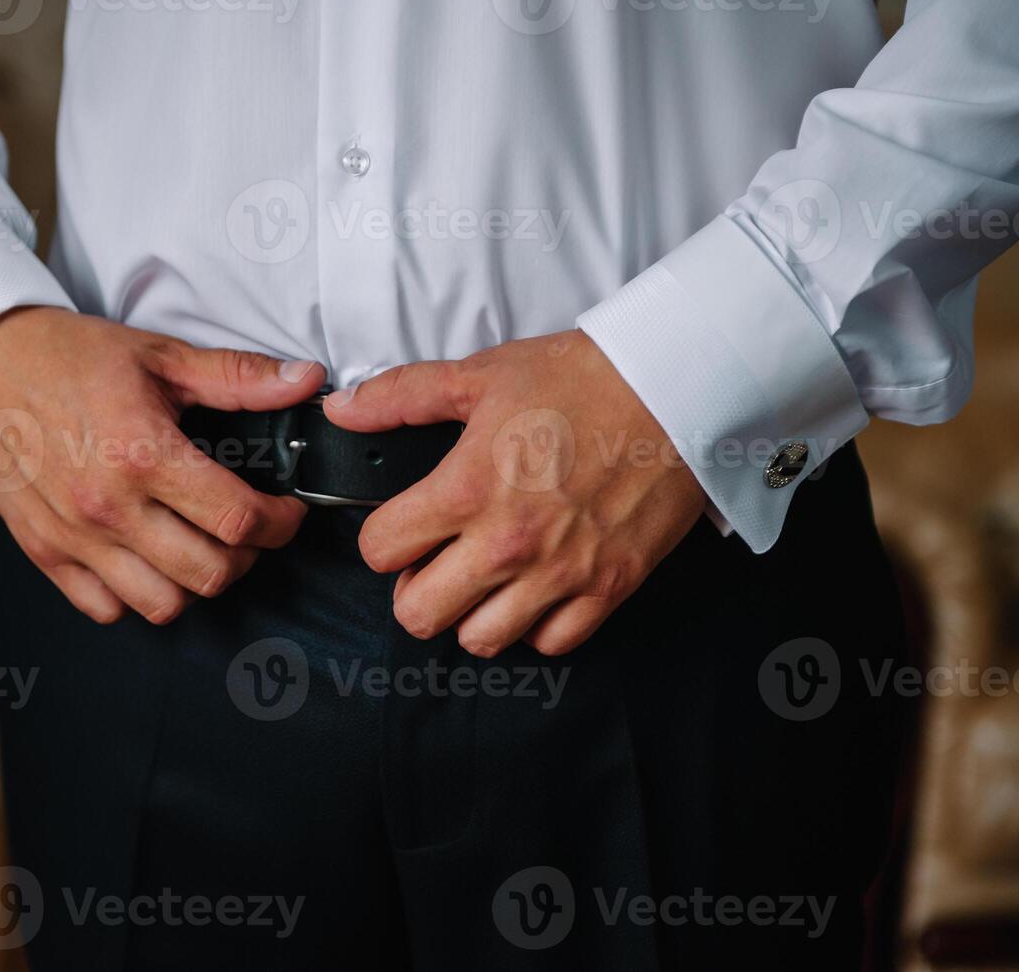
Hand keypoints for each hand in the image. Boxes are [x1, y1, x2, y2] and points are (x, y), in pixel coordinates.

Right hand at [0, 306, 324, 623]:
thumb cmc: (72, 357)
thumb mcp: (162, 357)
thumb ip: (239, 377)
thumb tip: (305, 382)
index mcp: (142, 454)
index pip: (238, 520)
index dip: (281, 523)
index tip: (286, 511)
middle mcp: (107, 506)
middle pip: (209, 574)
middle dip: (247, 556)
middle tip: (249, 528)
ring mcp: (73, 537)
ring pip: (163, 604)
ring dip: (196, 582)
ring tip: (201, 545)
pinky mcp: (44, 552)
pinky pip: (107, 608)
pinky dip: (137, 595)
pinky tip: (149, 558)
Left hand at [323, 330, 705, 657]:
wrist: (675, 388)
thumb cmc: (583, 379)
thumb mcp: (481, 375)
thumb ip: (402, 396)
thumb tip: (343, 409)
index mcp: (468, 489)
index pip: (381, 550)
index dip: (382, 538)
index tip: (401, 527)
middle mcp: (509, 542)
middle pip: (418, 614)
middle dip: (413, 589)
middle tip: (433, 563)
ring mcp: (560, 573)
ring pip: (480, 640)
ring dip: (471, 614)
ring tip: (483, 579)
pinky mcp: (608, 587)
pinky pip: (551, 643)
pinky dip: (536, 626)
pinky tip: (534, 590)